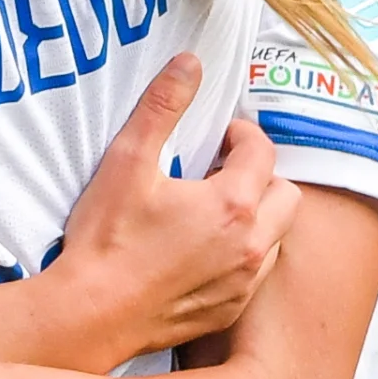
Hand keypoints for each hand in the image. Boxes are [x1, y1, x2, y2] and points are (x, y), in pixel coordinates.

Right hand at [50, 57, 293, 356]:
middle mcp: (250, 245)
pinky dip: (242, 255)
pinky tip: (202, 251)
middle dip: (262, 176)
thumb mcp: (127, 162)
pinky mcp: (229, 310)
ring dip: (258, 217)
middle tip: (222, 172)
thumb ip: (162, 107)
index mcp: (232, 205)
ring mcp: (243, 283)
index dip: (242, 134)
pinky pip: (255, 274)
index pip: (263, 152)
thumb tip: (190, 63)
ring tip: (214, 211)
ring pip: (277, 236)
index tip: (218, 136)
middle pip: (287, 194)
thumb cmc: (107, 241)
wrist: (91, 314)